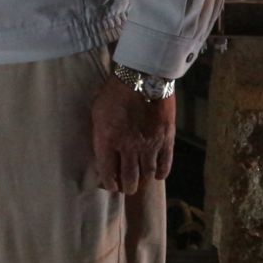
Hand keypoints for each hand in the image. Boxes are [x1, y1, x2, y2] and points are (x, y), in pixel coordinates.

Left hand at [90, 74, 174, 194]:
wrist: (143, 76)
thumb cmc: (115, 91)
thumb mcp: (97, 111)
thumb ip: (99, 133)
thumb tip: (102, 150)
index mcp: (108, 140)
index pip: (107, 172)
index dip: (109, 183)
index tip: (110, 185)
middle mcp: (128, 147)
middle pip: (129, 178)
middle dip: (126, 186)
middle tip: (126, 186)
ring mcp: (149, 145)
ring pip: (147, 174)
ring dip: (142, 181)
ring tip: (140, 182)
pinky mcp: (166, 139)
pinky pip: (164, 164)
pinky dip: (161, 172)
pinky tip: (158, 175)